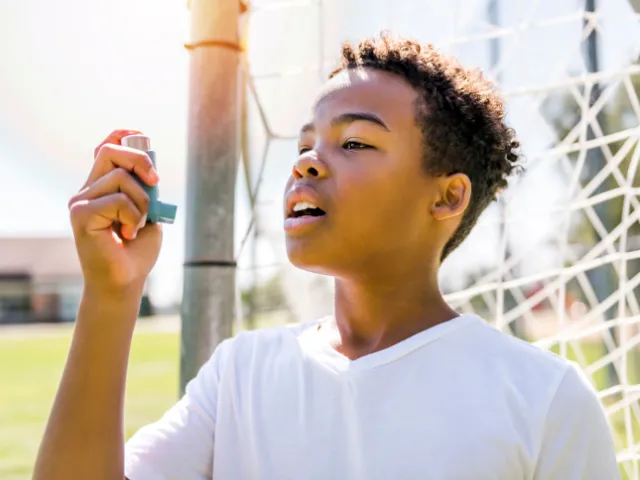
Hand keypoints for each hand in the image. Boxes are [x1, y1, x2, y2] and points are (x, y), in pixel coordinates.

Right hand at [68, 129, 162, 293]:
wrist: (125, 281)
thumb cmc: (136, 250)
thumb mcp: (148, 212)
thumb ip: (145, 189)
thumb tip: (149, 166)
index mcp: (102, 187)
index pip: (104, 148)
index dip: (122, 136)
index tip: (141, 135)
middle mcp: (87, 190)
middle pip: (110, 151)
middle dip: (140, 161)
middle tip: (155, 181)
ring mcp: (80, 202)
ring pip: (120, 178)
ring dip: (142, 201)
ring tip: (137, 225)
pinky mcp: (80, 214)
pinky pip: (117, 199)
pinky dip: (132, 216)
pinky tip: (127, 234)